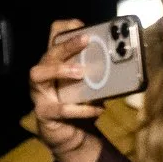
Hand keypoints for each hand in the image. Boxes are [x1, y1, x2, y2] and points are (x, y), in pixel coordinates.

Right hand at [28, 21, 104, 161]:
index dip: (66, 28)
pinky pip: (60, 109)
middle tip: (85, 40)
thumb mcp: (90, 84)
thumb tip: (123, 60)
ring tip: (80, 73)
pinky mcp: (43, 112)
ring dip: (59, 70)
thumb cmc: (78, 104)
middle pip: (49, 52)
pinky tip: (98, 109)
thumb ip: (98, 72)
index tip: (82, 26)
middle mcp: (42, 73)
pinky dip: (82, 109)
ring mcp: (39, 93)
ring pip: (38, 74)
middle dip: (67, 45)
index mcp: (55, 62)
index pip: (53, 36)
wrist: (68, 135)